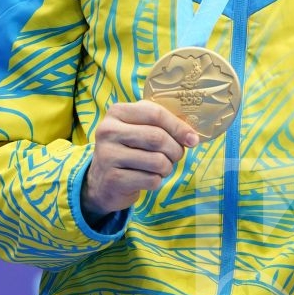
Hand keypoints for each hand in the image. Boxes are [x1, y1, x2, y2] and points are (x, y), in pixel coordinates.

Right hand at [81, 101, 199, 220]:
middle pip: (157, 137)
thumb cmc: (128, 150)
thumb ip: (163, 126)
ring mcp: (108, 155)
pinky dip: (156, 181)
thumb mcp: (139, 129)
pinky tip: (147, 178)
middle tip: (176, 156)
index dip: (178, 127)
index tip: (192, 139)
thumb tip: (192, 137)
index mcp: (117, 112)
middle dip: (175, 150)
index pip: (155, 113)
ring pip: (157, 161)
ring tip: (161, 167)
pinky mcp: (113, 179)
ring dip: (167, 167)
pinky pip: (150, 180)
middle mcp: (108, 131)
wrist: (102, 182)